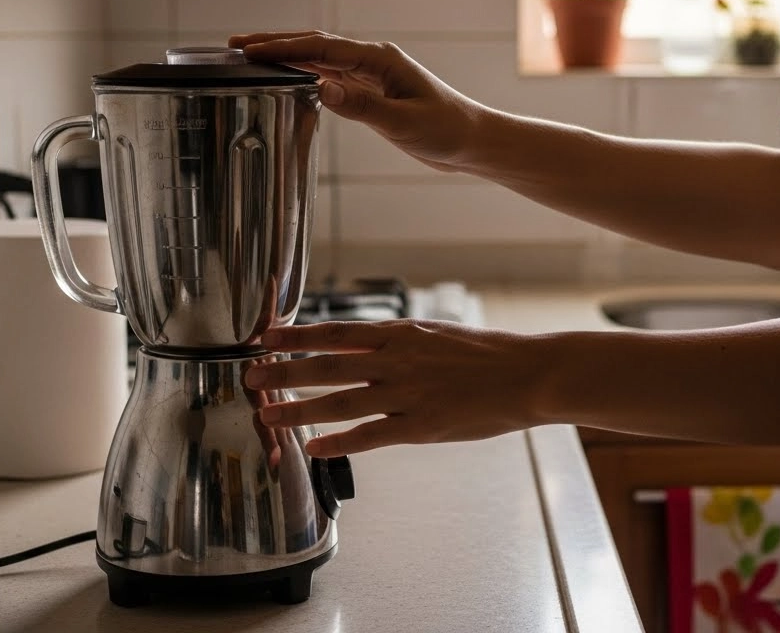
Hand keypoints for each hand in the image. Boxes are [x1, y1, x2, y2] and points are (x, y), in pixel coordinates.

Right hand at [228, 30, 485, 172]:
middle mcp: (373, 61)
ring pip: (320, 59)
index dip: (283, 48)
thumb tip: (321, 87)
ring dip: (287, 56)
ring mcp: (372, 75)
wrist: (473, 141)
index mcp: (379, 59)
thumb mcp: (404, 122)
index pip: (321, 48)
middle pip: (315, 45)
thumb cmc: (447, 130)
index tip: (249, 49)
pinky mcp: (373, 93)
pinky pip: (331, 77)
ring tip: (251, 57)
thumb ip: (362, 107)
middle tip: (236, 44)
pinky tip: (287, 79)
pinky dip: (305, 74)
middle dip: (275, 43)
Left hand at [243, 319, 552, 456]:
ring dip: (299, 410)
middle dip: (284, 372)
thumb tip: (368, 345)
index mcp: (402, 333)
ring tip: (269, 417)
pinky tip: (315, 448)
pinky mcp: (422, 426)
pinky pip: (370, 436)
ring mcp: (408, 394)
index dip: (297, 335)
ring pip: (341, 401)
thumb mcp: (439, 334)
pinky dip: (339, 442)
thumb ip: (402, 343)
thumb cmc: (490, 354)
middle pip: (327, 365)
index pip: (336, 332)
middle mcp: (398, 360)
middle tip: (251, 376)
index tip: (265, 336)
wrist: (529, 373)